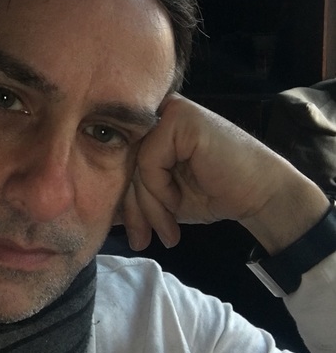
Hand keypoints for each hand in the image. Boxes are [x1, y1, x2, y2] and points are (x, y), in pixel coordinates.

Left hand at [121, 93, 328, 253]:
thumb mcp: (162, 199)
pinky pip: (150, 161)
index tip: (134, 235)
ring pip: (135, 167)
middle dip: (133, 211)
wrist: (261, 196)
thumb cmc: (212, 194)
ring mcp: (167, 111)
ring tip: (167, 232)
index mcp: (150, 131)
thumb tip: (92, 206)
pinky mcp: (180, 116)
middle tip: (142, 241)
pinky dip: (161, 190)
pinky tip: (178, 204)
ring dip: (149, 208)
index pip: (121, 165)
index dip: (124, 202)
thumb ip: (133, 195)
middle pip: (125, 166)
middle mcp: (155, 115)